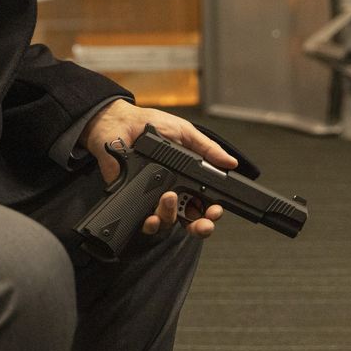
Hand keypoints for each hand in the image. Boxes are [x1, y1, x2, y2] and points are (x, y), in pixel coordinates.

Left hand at [79, 99, 235, 240]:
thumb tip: (231, 163)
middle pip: (191, 220)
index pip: (205, 203)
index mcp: (187, 179)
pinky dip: (151, 223)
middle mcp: (173, 193)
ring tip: (169, 198)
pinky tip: (152, 216)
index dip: (212, 211)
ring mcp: (153, 199)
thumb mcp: (184, 133)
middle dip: (201, 226)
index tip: (216, 210)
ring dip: (172, 216)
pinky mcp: (134, 202)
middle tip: (204, 223)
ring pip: (169, 222)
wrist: (119, 123)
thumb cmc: (151, 126)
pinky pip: (145, 222)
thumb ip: (207, 149)